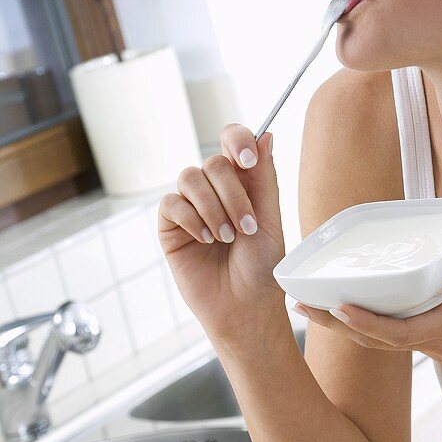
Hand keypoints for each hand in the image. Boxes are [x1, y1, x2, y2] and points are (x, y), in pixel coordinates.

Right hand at [158, 124, 286, 336]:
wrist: (245, 307)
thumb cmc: (261, 268)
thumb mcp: (270, 220)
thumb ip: (264, 178)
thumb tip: (266, 134)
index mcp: (242, 182)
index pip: (232, 141)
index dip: (237, 140)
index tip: (248, 160)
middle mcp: (214, 190)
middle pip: (213, 163)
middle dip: (232, 194)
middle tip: (246, 227)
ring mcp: (190, 206)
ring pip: (190, 178)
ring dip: (212, 208)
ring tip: (225, 238)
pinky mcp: (170, 226)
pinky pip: (172, 203)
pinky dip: (192, 219)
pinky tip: (206, 240)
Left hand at [292, 247, 441, 397]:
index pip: (398, 329)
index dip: (365, 320)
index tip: (334, 307)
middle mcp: (434, 340)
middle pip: (373, 337)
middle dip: (333, 323)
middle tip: (296, 304)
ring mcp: (433, 345)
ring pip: (377, 339)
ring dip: (340, 325)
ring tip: (307, 308)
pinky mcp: (436, 342)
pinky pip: (391, 336)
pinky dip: (363, 324)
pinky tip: (349, 310)